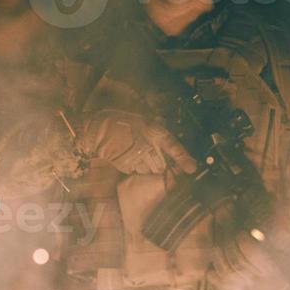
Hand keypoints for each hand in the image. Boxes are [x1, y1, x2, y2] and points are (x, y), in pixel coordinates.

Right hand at [79, 109, 197, 174]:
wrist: (98, 130)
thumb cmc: (119, 120)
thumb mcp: (142, 118)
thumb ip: (156, 125)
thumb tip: (164, 126)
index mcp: (154, 132)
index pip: (174, 147)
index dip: (184, 159)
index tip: (192, 168)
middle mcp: (148, 147)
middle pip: (162, 165)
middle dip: (161, 163)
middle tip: (152, 154)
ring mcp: (137, 159)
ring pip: (150, 170)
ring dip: (149, 166)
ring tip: (140, 154)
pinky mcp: (127, 167)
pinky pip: (137, 172)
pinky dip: (136, 168)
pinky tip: (130, 157)